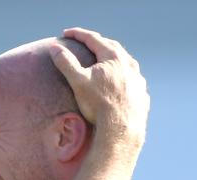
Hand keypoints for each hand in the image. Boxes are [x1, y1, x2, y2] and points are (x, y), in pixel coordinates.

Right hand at [50, 28, 149, 147]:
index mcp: (113, 57)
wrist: (120, 128)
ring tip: (106, 61)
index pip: (93, 39)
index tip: (66, 33)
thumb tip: (54, 47)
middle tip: (87, 43)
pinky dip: (124, 77)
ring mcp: (137, 80)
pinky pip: (132, 80)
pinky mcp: (141, 94)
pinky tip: (121, 83)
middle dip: (98, 43)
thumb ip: (66, 63)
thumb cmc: (98, 104)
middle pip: (112, 47)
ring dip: (114, 59)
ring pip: (126, 63)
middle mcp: (129, 65)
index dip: (78, 34)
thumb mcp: (78, 81)